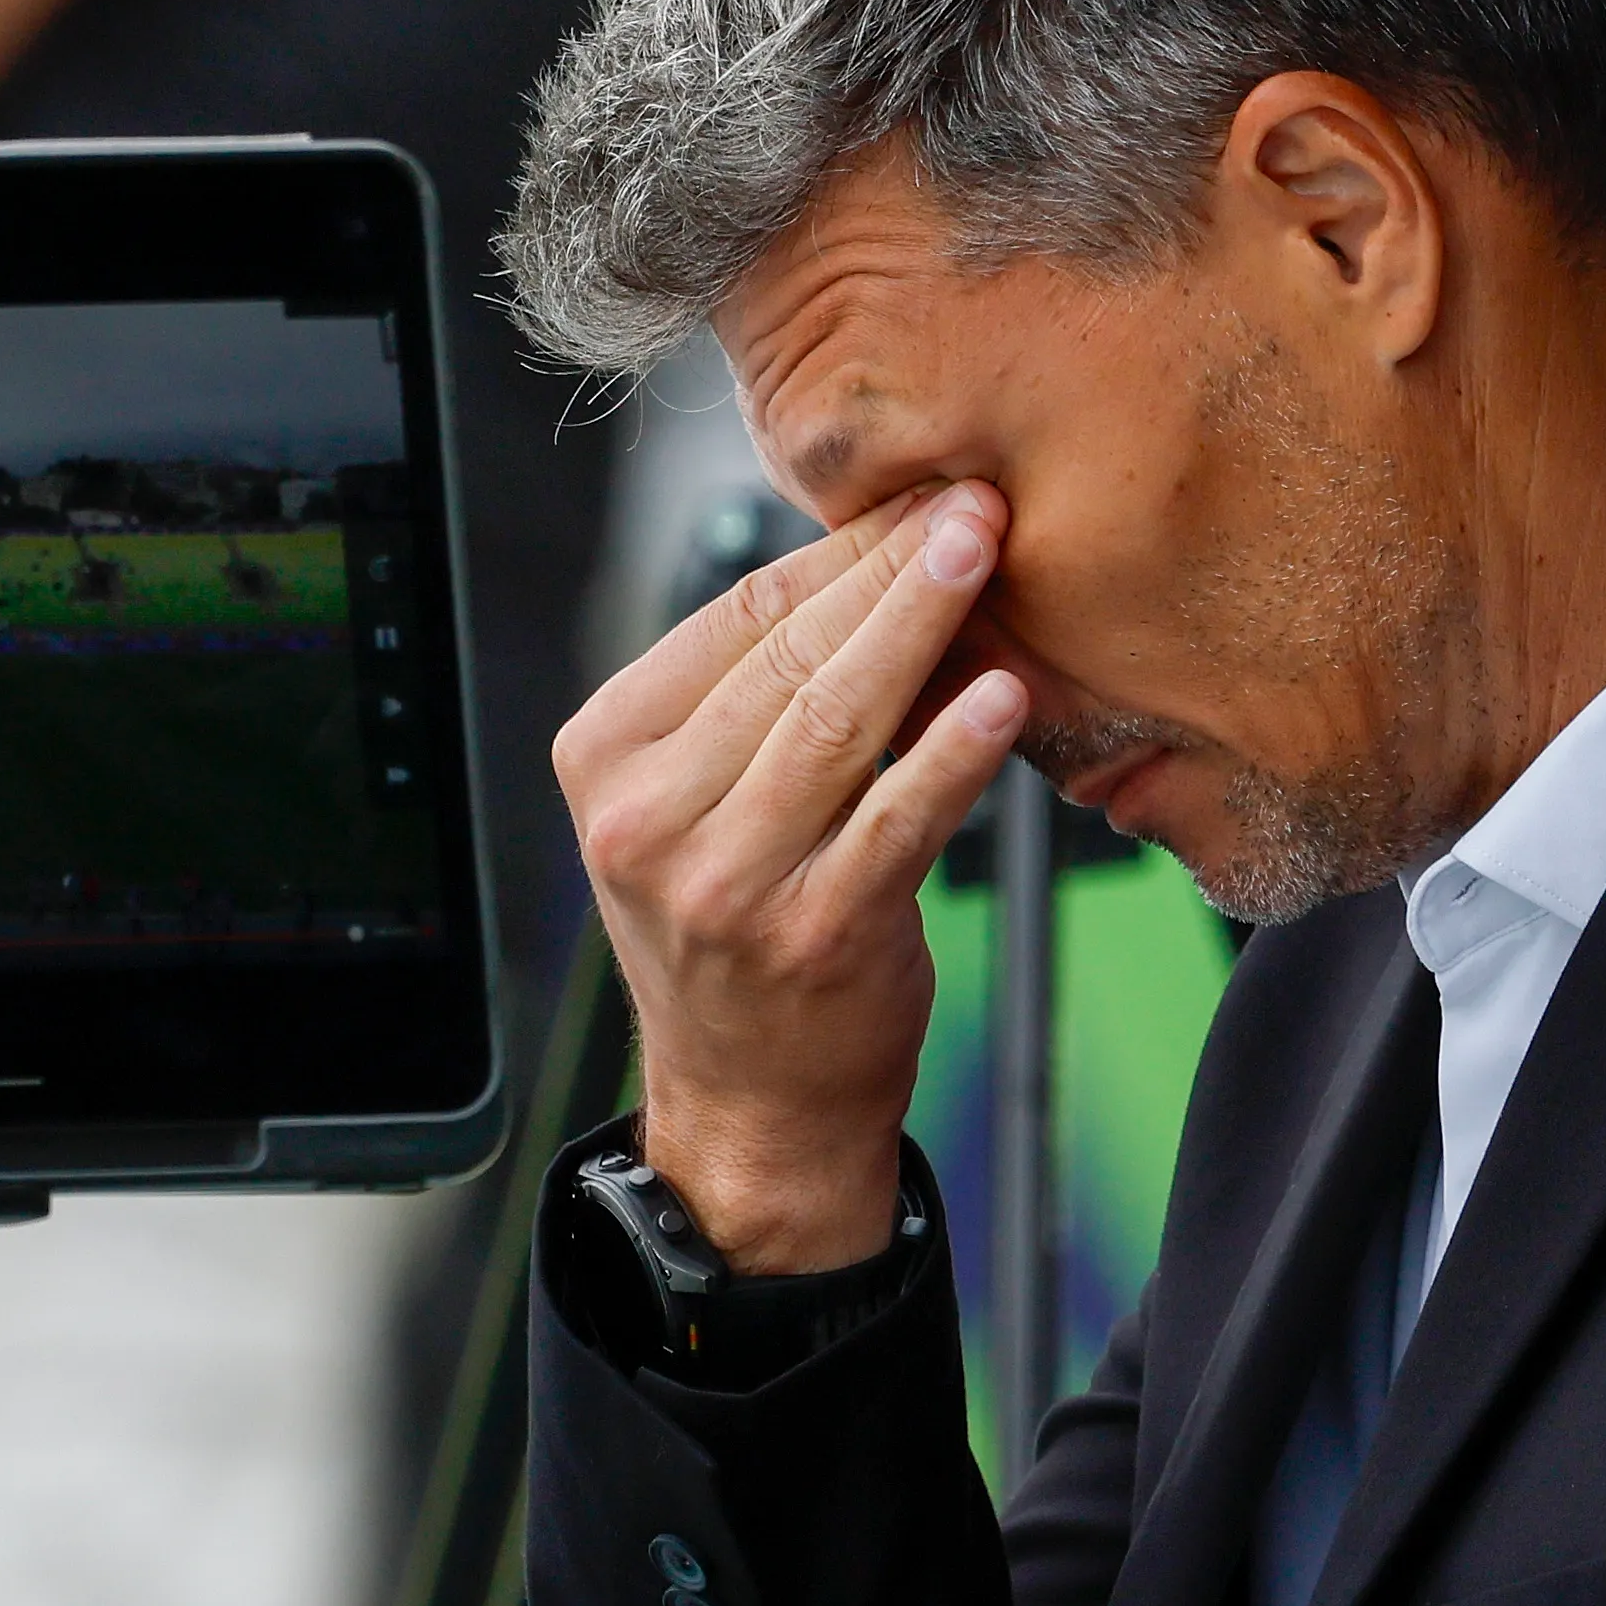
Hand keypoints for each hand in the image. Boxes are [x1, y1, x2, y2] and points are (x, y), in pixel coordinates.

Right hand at [556, 481, 1027, 1272]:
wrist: (752, 1104)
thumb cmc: (737, 929)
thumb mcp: (687, 807)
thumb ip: (741, 700)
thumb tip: (868, 558)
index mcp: (603, 760)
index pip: (729, 621)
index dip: (834, 552)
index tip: (911, 501)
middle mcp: (647, 820)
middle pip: (786, 658)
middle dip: (889, 567)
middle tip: (971, 503)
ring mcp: (726, 883)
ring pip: (838, 719)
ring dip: (923, 624)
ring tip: (987, 555)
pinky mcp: (815, 934)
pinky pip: (897, 818)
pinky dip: (954, 751)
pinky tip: (1002, 695)